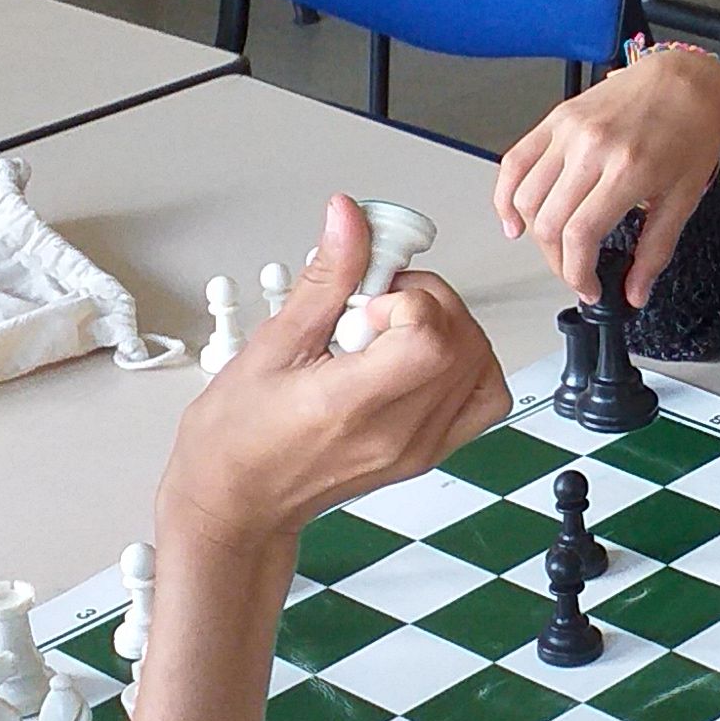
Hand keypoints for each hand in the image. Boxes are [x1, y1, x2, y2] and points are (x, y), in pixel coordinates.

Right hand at [158, 196, 507, 557]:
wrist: (238, 499)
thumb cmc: (239, 436)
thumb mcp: (272, 344)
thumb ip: (325, 279)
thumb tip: (350, 220)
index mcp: (352, 406)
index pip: (429, 339)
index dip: (406, 299)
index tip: (365, 299)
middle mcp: (398, 433)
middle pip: (463, 343)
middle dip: (427, 301)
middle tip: (373, 304)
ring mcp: (420, 447)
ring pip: (481, 366)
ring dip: (447, 328)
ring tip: (390, 330)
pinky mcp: (428, 452)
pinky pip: (481, 398)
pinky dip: (465, 363)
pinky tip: (416, 353)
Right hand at [494, 48, 719, 303]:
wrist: (685, 81)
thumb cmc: (690, 130)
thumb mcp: (683, 198)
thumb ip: (655, 251)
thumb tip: (636, 291)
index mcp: (628, 170)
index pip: (579, 236)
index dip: (577, 274)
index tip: (586, 288)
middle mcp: (592, 148)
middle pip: (549, 223)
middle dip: (558, 262)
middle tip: (575, 272)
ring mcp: (569, 131)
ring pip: (526, 198)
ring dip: (534, 235)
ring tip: (555, 248)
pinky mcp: (555, 119)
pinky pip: (514, 162)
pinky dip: (505, 196)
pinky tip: (514, 220)